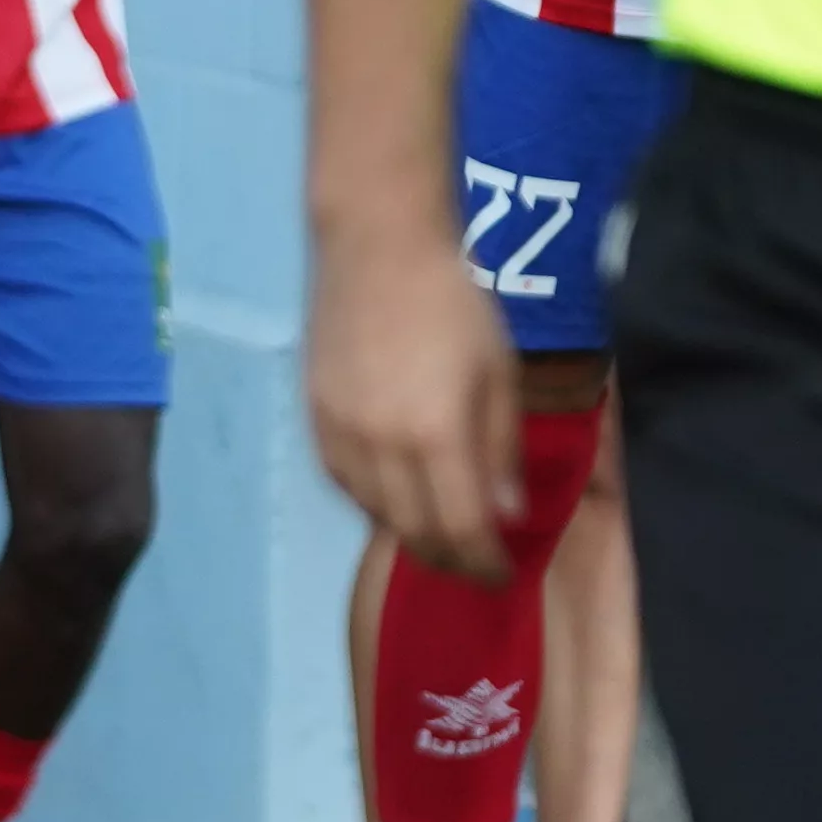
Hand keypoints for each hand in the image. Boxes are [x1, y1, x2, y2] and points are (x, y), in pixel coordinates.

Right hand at [308, 204, 526, 576]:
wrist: (377, 247)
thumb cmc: (455, 303)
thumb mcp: (499, 374)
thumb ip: (501, 450)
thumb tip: (506, 515)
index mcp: (437, 433)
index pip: (461, 528)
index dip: (483, 562)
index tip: (501, 573)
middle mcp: (382, 445)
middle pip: (415, 532)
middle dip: (449, 559)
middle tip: (473, 565)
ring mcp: (342, 433)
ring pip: (375, 514)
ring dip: (411, 535)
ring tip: (439, 537)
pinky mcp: (315, 418)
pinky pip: (344, 483)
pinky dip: (373, 503)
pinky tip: (395, 497)